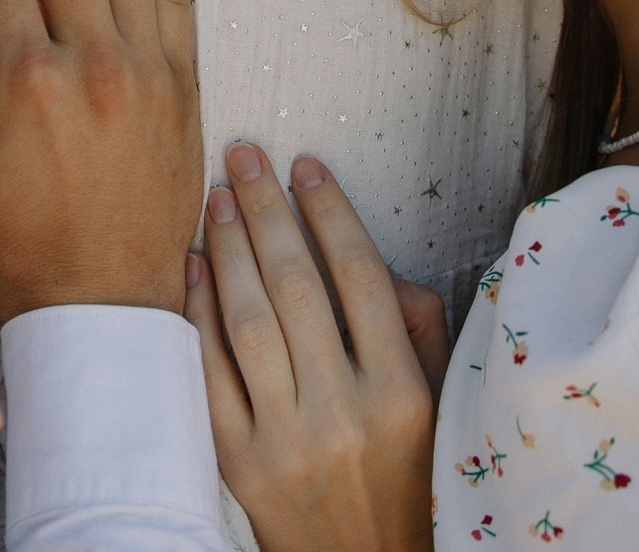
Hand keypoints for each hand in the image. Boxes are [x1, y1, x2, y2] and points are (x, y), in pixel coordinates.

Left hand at [185, 145, 437, 551]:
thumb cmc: (411, 481)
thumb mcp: (443, 406)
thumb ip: (418, 327)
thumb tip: (368, 257)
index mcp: (403, 395)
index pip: (361, 279)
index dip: (330, 213)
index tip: (307, 167)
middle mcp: (343, 415)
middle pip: (296, 287)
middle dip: (266, 210)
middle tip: (245, 157)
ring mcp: (285, 441)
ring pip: (248, 322)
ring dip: (228, 250)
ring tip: (218, 199)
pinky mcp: (239, 464)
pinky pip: (211, 372)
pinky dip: (199, 312)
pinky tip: (195, 267)